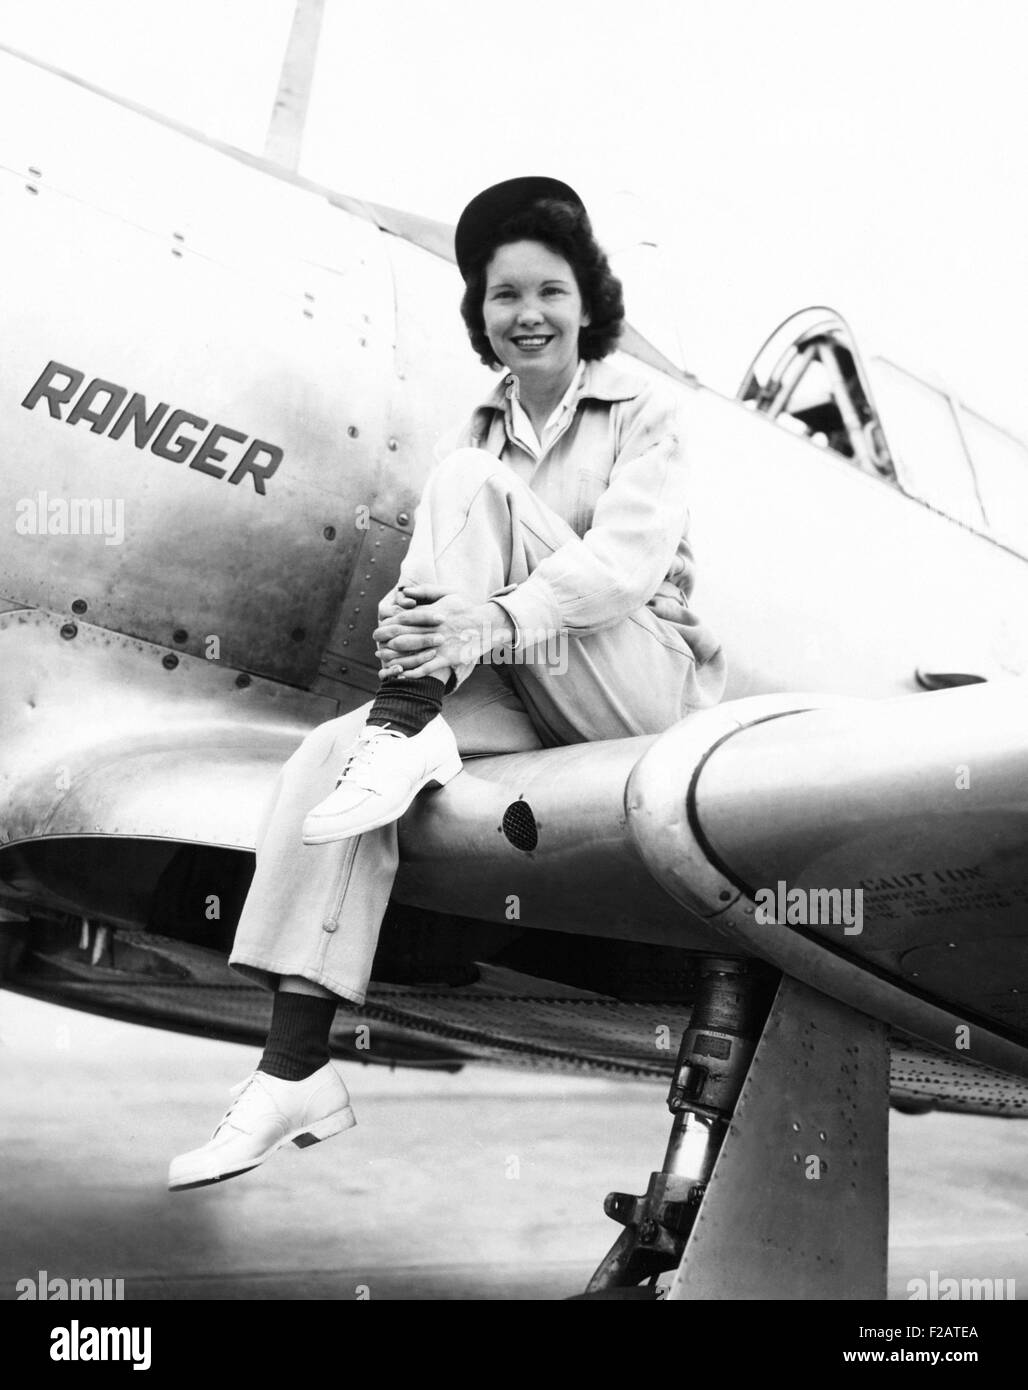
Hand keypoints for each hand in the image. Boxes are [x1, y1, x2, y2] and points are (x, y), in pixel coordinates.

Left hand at [373, 585, 510, 679]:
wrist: (488, 624)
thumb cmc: (466, 608)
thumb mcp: (448, 593)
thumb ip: (425, 591)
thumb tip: (405, 592)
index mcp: (432, 612)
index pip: (404, 618)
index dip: (389, 624)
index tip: (380, 628)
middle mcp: (434, 628)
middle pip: (404, 635)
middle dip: (387, 641)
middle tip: (376, 647)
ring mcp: (441, 644)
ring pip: (413, 653)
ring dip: (397, 659)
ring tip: (384, 663)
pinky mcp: (449, 658)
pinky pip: (428, 667)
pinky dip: (414, 673)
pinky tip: (403, 676)